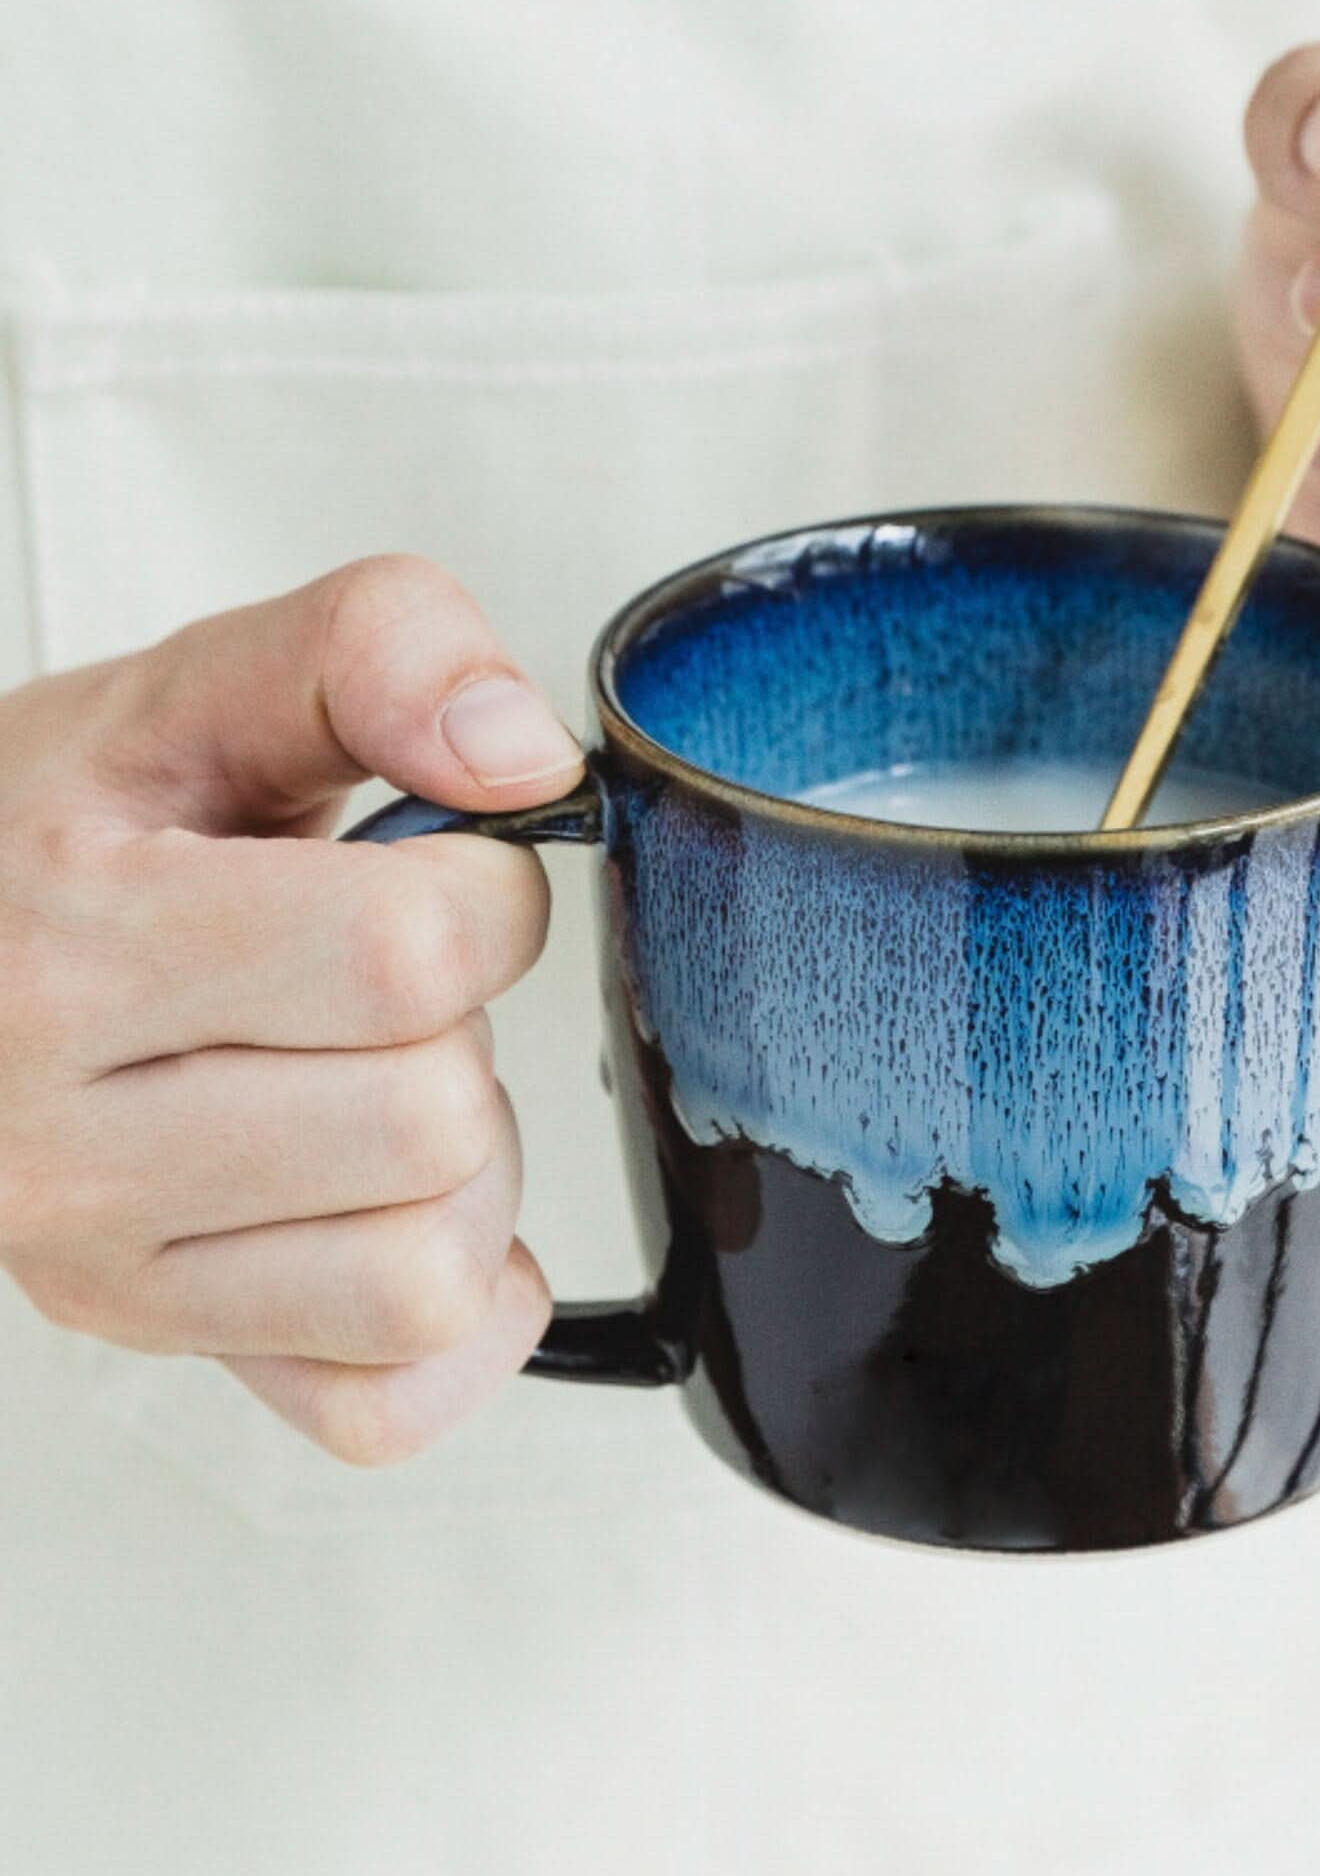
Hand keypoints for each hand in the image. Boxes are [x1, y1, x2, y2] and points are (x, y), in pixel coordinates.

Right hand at [0, 558, 583, 1462]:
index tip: (437, 874)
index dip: (487, 895)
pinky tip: (399, 1213)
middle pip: (430, 1121)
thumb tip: (521, 757)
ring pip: (430, 1270)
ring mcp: (105, 1268)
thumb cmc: (65, 829)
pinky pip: (388, 1402)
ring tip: (379, 1087)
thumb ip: (379, 651)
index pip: (410, 955)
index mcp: (79, 940)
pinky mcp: (157, 1346)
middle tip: (384, 990)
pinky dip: (445, 1317)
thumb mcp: (202, 688)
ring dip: (463, 1171)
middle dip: (464, 1035)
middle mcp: (64, 1138)